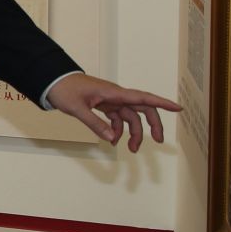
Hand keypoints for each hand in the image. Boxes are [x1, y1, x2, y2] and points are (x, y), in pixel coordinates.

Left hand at [49, 74, 180, 151]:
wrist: (51, 81)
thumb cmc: (64, 89)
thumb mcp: (77, 108)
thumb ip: (95, 123)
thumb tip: (112, 138)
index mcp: (113, 93)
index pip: (143, 98)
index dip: (162, 103)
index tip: (179, 108)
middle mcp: (116, 95)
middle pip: (142, 109)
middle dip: (152, 124)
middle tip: (157, 141)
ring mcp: (110, 100)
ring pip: (130, 116)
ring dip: (133, 133)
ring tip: (132, 149)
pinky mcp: (103, 105)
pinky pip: (117, 118)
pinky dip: (118, 130)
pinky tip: (113, 140)